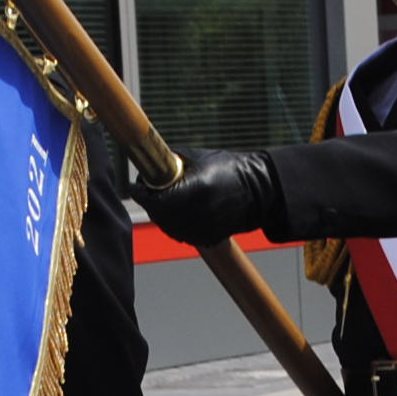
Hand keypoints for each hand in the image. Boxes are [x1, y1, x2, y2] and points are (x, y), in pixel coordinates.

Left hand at [130, 148, 277, 248]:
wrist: (259, 191)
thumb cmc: (231, 169)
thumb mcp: (198, 158)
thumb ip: (172, 162)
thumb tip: (150, 165)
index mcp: (191, 191)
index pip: (151, 198)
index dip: (140, 191)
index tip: (137, 186)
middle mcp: (194, 214)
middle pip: (157, 214)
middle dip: (151, 202)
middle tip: (149, 192)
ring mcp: (200, 229)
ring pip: (168, 227)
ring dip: (161, 215)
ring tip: (163, 201)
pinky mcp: (206, 238)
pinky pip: (182, 234)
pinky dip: (176, 225)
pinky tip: (179, 213)